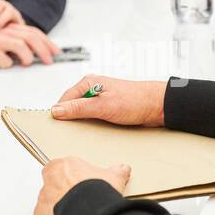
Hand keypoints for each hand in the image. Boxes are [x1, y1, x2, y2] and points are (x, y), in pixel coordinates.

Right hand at [0, 24, 57, 67]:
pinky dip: (6, 64)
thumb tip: (36, 52)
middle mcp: (3, 31)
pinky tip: (4, 64)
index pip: (33, 32)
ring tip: (26, 62)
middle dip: (44, 50)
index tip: (56, 51)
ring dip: (27, 57)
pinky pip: (4, 60)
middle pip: (31, 37)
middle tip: (49, 61)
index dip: (47, 42)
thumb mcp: (2, 39)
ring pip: (21, 45)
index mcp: (9, 28)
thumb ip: (17, 42)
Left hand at [33, 157, 130, 214]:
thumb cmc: (96, 192)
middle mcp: (50, 179)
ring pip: (48, 201)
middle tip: (78, 201)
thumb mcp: (112, 178)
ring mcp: (44, 197)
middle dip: (64, 191)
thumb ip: (116, 172)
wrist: (87, 212)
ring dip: (58, 206)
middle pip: (54, 184)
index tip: (83, 185)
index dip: (73, 178)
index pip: (63, 168)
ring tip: (74, 214)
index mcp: (63, 166)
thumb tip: (123, 169)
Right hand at [50, 74, 166, 125]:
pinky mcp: (108, 107)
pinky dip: (92, 123)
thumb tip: (56, 110)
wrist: (158, 106)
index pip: (65, 99)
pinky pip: (93, 116)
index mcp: (89, 82)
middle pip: (73, 105)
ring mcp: (101, 98)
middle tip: (72, 132)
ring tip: (87, 130)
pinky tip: (96, 130)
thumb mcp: (102, 106)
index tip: (56, 126)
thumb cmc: (134, 100)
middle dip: (72, 118)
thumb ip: (78, 108)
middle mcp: (93, 88)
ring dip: (84, 122)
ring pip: (83, 112)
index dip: (60, 112)